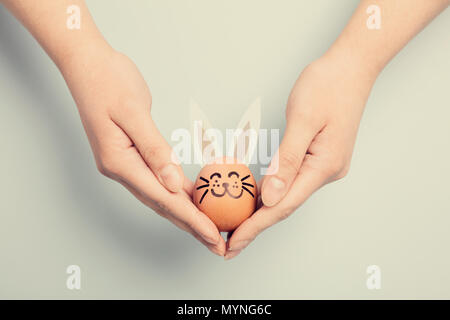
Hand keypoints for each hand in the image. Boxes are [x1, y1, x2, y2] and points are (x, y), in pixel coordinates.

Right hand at [61, 44, 224, 255]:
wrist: (89, 65)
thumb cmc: (108, 82)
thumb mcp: (134, 112)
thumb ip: (154, 149)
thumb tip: (174, 183)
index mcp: (119, 162)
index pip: (163, 198)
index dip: (191, 219)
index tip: (213, 235)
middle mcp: (121, 169)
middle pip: (163, 204)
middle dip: (192, 225)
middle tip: (218, 244)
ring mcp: (125, 164)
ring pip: (162, 196)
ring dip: (187, 213)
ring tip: (211, 229)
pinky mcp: (133, 155)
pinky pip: (160, 180)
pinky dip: (179, 192)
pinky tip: (195, 198)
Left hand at [226, 54, 376, 258]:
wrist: (351, 67)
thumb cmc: (327, 86)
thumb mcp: (302, 120)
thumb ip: (286, 161)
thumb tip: (269, 198)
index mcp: (323, 166)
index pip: (282, 206)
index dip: (255, 227)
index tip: (231, 245)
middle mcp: (326, 172)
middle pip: (285, 206)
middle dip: (255, 226)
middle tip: (227, 244)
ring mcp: (324, 166)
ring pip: (288, 195)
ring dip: (262, 212)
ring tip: (236, 226)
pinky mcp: (319, 158)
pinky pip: (291, 181)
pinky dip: (272, 192)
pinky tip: (255, 198)